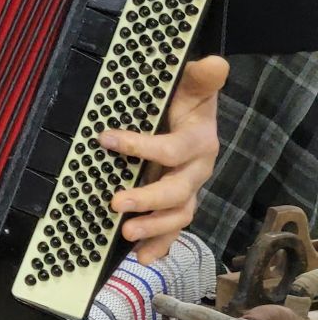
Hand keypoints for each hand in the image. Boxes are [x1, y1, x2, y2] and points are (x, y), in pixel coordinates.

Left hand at [106, 54, 226, 261]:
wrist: (195, 119)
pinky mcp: (176, 204)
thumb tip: (214, 62)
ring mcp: (187, 190)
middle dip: (147, 200)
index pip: (172, 149)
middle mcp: (196, 171)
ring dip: (153, 228)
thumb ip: (200, 78)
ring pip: (177, 215)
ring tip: (125, 234)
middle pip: (177, 192)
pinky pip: (172, 230)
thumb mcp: (192, 87)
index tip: (106, 139)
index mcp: (198, 143)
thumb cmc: (187, 103)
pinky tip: (143, 258)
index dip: (141, 146)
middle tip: (115, 203)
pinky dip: (159, 245)